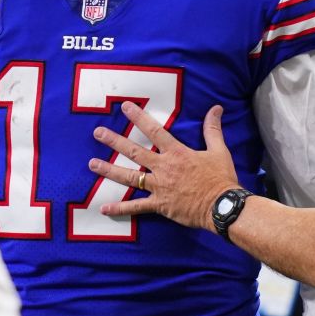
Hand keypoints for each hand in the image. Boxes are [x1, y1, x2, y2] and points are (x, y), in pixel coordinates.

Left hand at [89, 102, 238, 231]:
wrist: (221, 206)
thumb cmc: (220, 178)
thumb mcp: (218, 150)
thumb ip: (212, 129)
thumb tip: (216, 109)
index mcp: (176, 153)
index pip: (154, 130)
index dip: (139, 117)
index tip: (125, 107)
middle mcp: (163, 168)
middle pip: (134, 151)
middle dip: (114, 141)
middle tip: (98, 132)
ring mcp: (159, 187)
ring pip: (129, 177)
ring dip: (109, 170)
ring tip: (92, 163)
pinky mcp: (159, 205)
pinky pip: (136, 207)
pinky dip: (119, 208)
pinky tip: (103, 208)